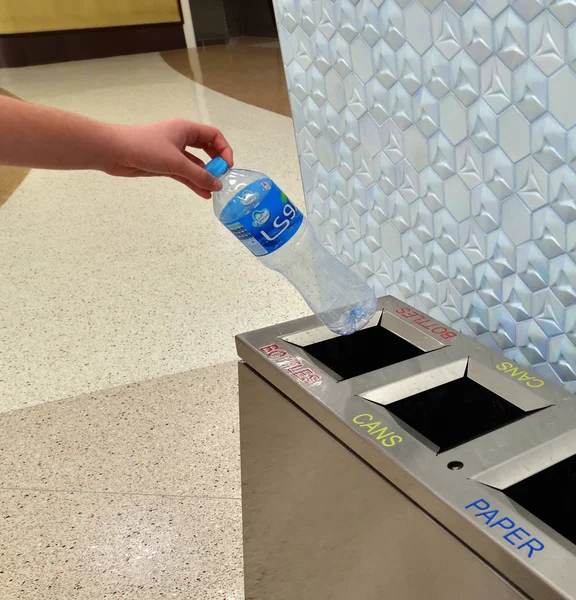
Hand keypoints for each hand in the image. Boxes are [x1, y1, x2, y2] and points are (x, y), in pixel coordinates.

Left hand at [104, 119, 233, 197]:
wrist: (114, 152)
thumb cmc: (146, 148)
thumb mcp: (176, 162)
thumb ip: (199, 175)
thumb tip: (218, 185)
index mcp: (186, 129)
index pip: (214, 135)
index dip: (224, 149)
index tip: (228, 166)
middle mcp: (181, 139)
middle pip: (207, 149)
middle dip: (216, 163)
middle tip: (222, 177)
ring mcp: (173, 153)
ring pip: (195, 164)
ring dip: (205, 177)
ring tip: (214, 191)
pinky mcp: (164, 165)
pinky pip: (184, 174)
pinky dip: (193, 182)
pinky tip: (203, 194)